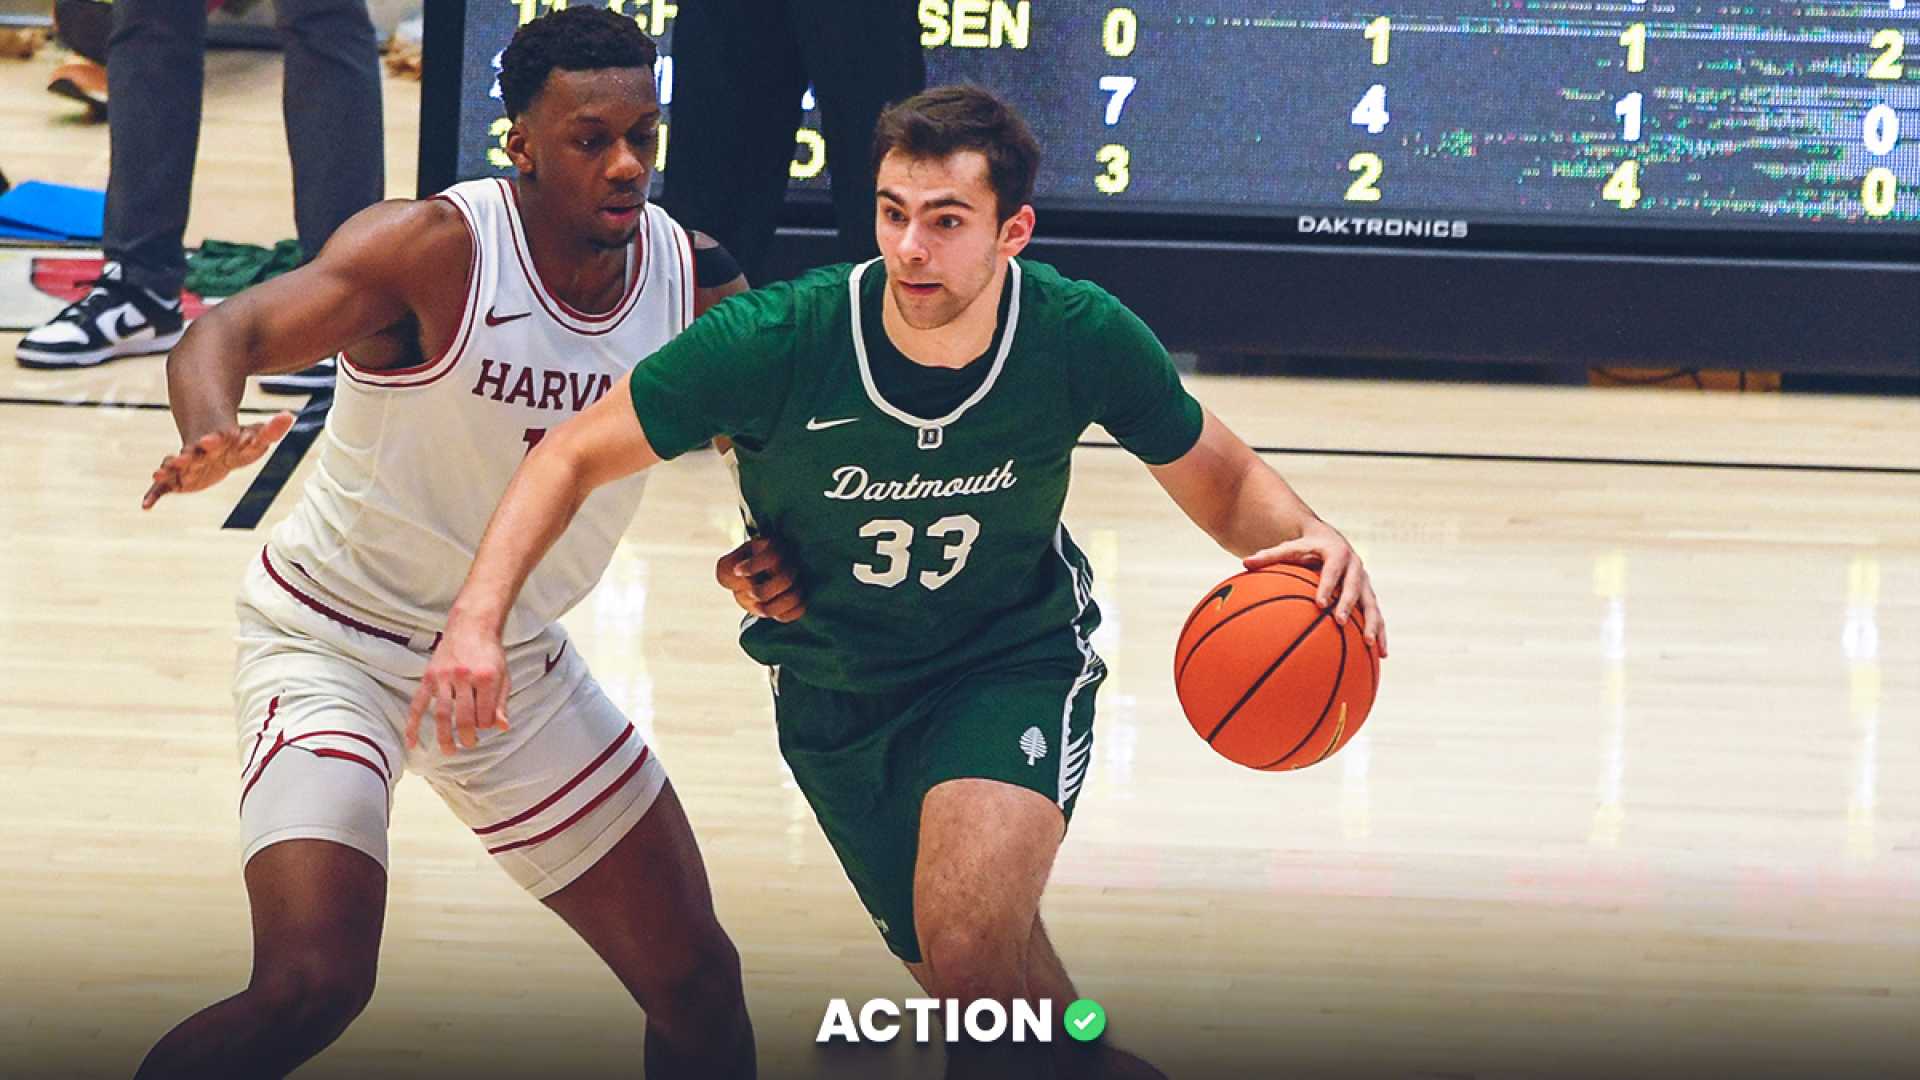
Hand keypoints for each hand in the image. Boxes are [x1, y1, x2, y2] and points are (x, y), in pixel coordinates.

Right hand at [142, 412, 295, 508]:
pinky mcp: (176, 480)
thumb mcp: (257, 437)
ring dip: (166, 471)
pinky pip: (162, 488)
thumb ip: (272, 429)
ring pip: (172, 467)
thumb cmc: (238, 442)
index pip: (216, 439)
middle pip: (191, 453)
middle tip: (182, 457)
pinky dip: (153, 495)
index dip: (215, 440)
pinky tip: (145, 506)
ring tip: (158, 474)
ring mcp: (184, 465)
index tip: (215, 439)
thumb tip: (290, 415)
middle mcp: (197, 452)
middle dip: (187, 456)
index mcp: (216, 441)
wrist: (211, 441)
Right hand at [406, 621, 510, 752]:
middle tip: (469, 744)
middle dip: (467, 736)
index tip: (485, 726)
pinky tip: (413, 742)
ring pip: (442, 714)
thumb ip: (501, 702)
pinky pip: (418, 704)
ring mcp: (444, 677)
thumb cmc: (489, 652)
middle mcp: (464, 677)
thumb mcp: (503, 675)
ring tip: (449, 751)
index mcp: (486, 678)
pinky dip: (413, 724)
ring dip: (444, 737)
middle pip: (464, 718)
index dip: (486, 725)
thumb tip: (502, 728)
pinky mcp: (429, 677)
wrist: (472, 626)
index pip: (485, 715)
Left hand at [715, 536, 806, 622]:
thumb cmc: (738, 570)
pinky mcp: (801, 598)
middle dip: (762, 592)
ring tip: (756, 606)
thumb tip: (745, 580)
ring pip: (795, 597)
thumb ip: (726, 569)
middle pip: (786, 578)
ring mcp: (798, 580)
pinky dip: (782, 615)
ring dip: (771, 608)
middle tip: (750, 593)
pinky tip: (769, 609)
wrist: (750, 580)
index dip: (753, 566)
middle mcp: (790, 562)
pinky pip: (799, 610)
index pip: (772, 555)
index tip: (737, 571)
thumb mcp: (726, 567)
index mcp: (774, 547)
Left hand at [1244, 519, 1387, 656]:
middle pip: (1354, 587)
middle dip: (1348, 604)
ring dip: (1372, 624)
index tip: (1319, 603)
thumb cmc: (1304, 549)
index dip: (1327, 585)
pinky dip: (1380, 633)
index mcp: (1336, 554)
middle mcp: (1355, 567)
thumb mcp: (1288, 549)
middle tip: (1340, 622)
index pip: (1332, 570)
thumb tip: (1244, 562)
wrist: (1330, 541)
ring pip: (1372, 604)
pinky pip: (1377, 616)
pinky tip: (1381, 655)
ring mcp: (1365, 583)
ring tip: (1369, 645)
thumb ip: (1268, 556)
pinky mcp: (1369, 596)